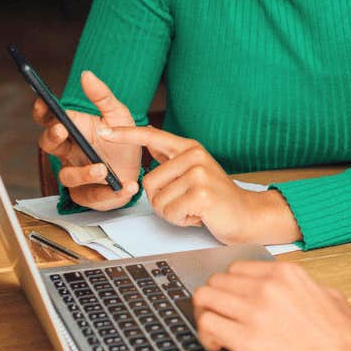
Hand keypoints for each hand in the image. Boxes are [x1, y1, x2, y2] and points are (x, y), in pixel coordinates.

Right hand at [33, 70, 140, 210]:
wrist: (138, 169)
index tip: (42, 101)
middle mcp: (68, 152)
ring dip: (84, 172)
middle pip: (48, 144)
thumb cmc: (122, 140)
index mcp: (72, 130)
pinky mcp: (87, 195)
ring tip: (103, 169)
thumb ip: (102, 96)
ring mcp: (75, 174)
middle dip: (52, 136)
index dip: (41, 111)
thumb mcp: (118, 115)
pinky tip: (125, 186)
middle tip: (62, 129)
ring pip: (67, 176)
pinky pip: (91, 197)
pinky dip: (108, 194)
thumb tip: (86, 74)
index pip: (48, 119)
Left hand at [98, 124, 300, 244]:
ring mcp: (198, 174)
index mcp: (189, 148)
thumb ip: (171, 157)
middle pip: (148, 182)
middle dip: (162, 201)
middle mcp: (193, 156)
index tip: (104, 130)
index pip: (151, 136)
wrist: (246, 215)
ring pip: (158, 201)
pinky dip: (181, 221)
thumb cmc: (217, 197)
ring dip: (173, 213)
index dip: (125, 134)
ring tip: (194, 208)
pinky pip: (170, 213)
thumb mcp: (194, 170)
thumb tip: (149, 141)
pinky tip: (198, 215)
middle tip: (185, 202)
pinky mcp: (201, 194)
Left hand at [194, 260, 350, 350]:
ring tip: (214, 331)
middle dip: (215, 299)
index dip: (232, 287)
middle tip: (220, 317)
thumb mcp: (331, 297)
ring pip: (204, 297)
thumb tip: (297, 291)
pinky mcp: (245, 339)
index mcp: (286, 274)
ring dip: (204, 314)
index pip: (239, 269)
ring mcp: (254, 310)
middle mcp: (267, 286)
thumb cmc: (346, 340)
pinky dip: (205, 334)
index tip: (233, 300)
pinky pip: (207, 324)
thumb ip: (307, 288)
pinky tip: (217, 345)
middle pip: (218, 280)